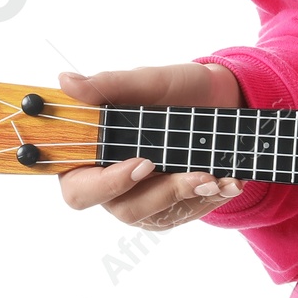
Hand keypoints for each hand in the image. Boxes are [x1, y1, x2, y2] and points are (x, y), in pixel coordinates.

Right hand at [55, 63, 246, 229]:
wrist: (222, 96)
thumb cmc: (177, 88)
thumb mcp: (150, 81)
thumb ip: (109, 85)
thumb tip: (66, 81)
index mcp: (94, 157)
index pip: (79, 190)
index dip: (105, 186)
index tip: (144, 163)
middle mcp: (113, 185)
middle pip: (124, 209)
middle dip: (164, 194)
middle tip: (199, 175)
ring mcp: (144, 199)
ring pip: (159, 216)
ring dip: (192, 197)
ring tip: (219, 177)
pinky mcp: (173, 207)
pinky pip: (188, 213)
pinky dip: (212, 198)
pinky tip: (231, 182)